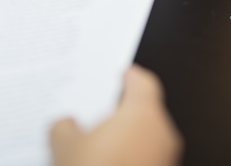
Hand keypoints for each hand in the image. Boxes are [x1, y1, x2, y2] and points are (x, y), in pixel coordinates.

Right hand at [50, 65, 181, 165]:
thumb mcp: (63, 147)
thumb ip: (63, 126)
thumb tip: (64, 124)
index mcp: (142, 113)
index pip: (143, 81)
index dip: (130, 76)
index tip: (120, 74)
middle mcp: (162, 132)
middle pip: (145, 111)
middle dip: (122, 113)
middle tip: (97, 115)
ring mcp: (167, 158)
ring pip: (147, 138)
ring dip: (127, 140)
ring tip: (95, 147)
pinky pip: (147, 159)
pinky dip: (131, 158)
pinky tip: (109, 164)